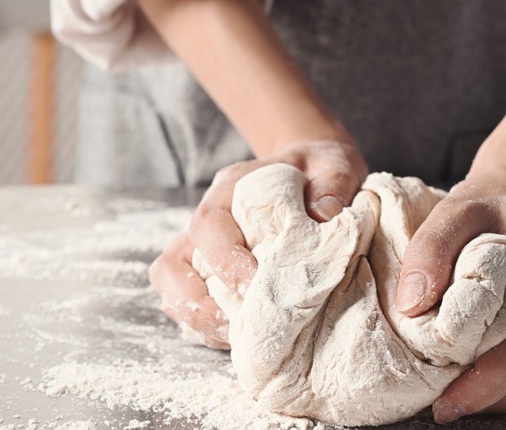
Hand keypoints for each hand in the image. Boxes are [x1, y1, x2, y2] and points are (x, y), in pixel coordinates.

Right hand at [150, 139, 367, 348]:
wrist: (311, 171)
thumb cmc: (319, 169)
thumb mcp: (333, 165)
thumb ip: (333, 184)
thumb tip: (325, 216)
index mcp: (232, 188)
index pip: (209, 225)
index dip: (226, 261)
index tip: (257, 290)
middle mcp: (210, 218)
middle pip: (173, 264)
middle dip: (199, 304)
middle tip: (240, 328)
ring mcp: (203, 247)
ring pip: (172, 288)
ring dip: (198, 320)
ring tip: (239, 340)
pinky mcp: (210, 271)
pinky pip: (189, 304)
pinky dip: (206, 326)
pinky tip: (240, 338)